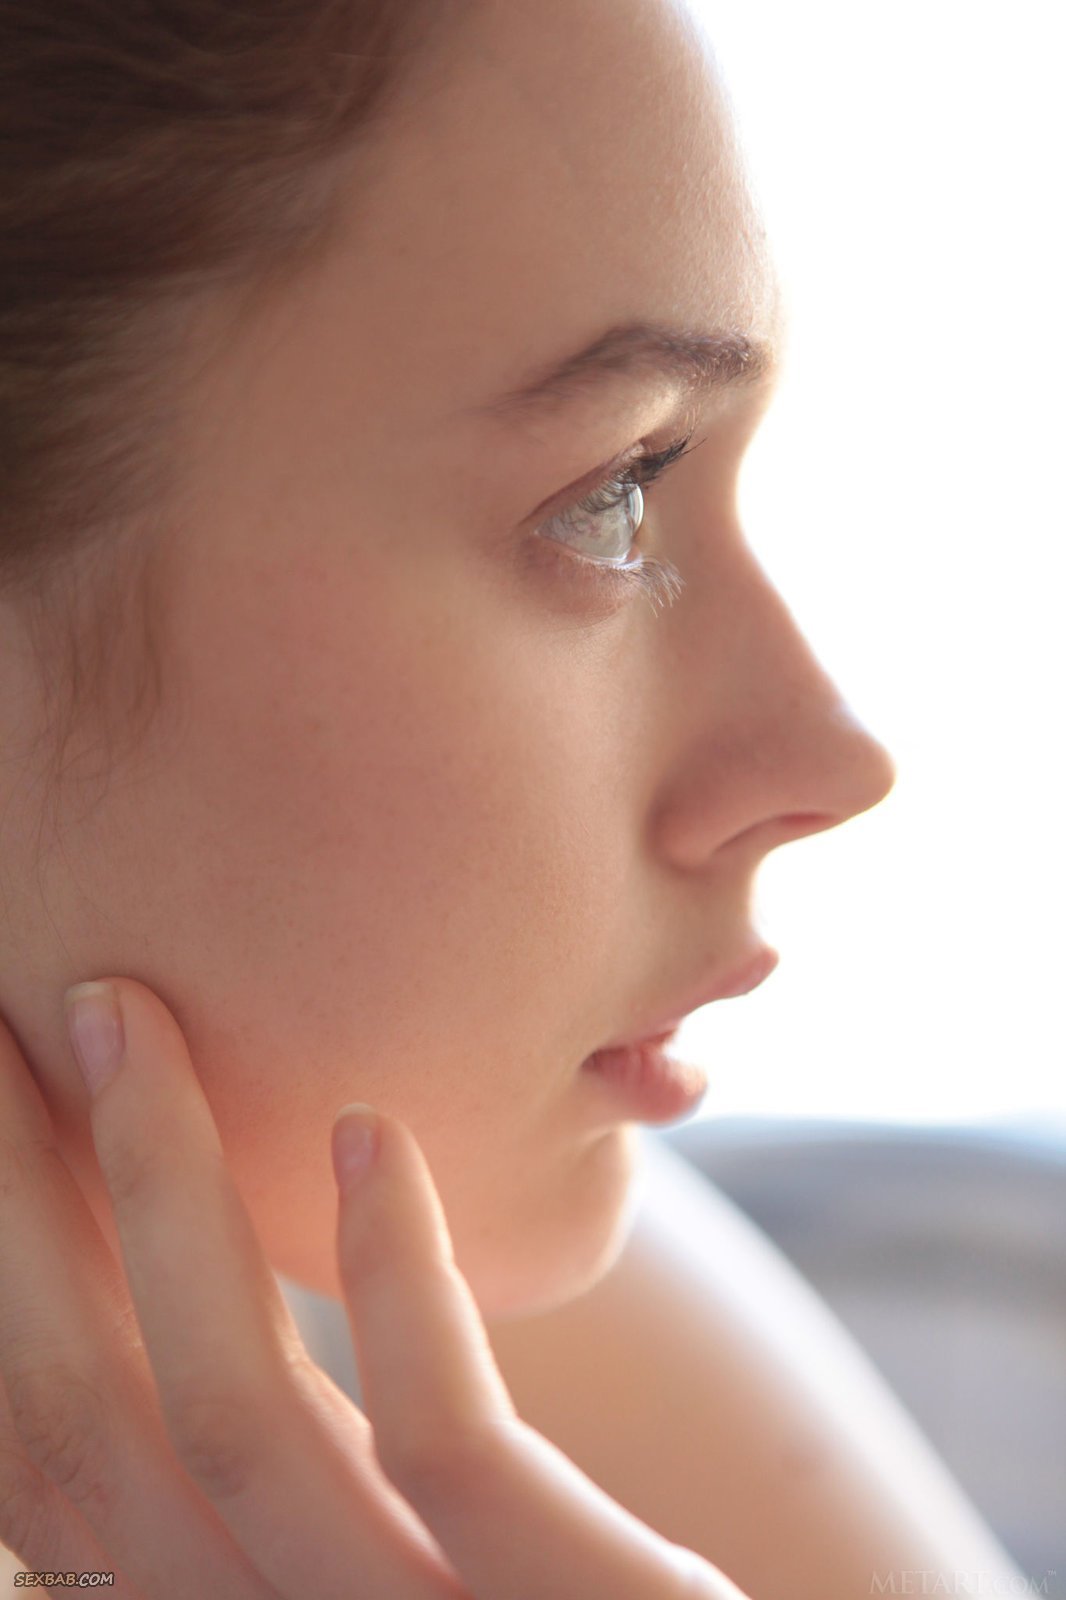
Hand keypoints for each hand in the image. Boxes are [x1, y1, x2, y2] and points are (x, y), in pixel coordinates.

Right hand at [0, 978, 749, 1598]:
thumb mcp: (395, 1545)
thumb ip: (313, 1462)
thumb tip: (202, 1272)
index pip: (64, 1440)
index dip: (15, 1260)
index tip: (10, 1091)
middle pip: (97, 1416)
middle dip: (37, 1200)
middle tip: (47, 1006)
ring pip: (235, 1415)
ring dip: (166, 1191)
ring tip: (128, 1019)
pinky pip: (443, 1445)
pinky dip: (394, 1277)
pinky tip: (374, 1130)